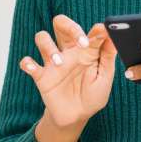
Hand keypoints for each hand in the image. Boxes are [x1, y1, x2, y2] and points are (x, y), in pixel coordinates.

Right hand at [19, 14, 117, 129]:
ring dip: (48, 46)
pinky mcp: (41, 76)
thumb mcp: (104, 77)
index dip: (96, 30)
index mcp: (86, 50)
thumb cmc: (93, 95)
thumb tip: (114, 37)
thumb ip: (107, 57)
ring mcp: (53, 62)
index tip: (103, 31)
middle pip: (61, 24)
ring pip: (42, 37)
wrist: (76, 117)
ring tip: (59, 63)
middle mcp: (68, 51)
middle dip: (68, 25)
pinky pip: (28, 62)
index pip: (89, 32)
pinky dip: (27, 62)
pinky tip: (32, 67)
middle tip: (80, 42)